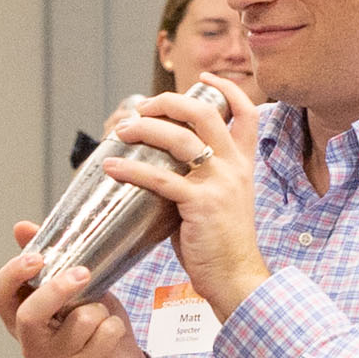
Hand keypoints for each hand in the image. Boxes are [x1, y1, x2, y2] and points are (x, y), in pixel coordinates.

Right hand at [0, 219, 157, 357]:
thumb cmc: (87, 321)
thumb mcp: (67, 287)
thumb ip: (47, 259)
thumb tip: (21, 227)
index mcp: (20, 317)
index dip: (12, 274)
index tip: (36, 257)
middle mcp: (31, 342)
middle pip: (31, 315)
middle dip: (58, 290)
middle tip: (83, 272)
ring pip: (82, 320)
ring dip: (101, 309)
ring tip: (101, 315)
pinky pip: (107, 334)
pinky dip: (116, 326)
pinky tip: (111, 333)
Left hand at [107, 79, 269, 310]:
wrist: (237, 278)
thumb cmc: (222, 246)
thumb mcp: (220, 203)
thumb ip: (198, 181)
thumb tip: (159, 172)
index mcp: (244, 165)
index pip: (246, 113)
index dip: (226, 89)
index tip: (204, 79)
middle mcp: (234, 168)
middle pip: (204, 114)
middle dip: (169, 103)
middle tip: (142, 108)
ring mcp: (219, 184)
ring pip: (180, 139)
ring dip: (145, 129)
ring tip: (120, 132)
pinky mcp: (200, 204)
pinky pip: (160, 178)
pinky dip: (132, 169)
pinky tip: (112, 167)